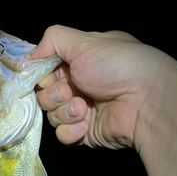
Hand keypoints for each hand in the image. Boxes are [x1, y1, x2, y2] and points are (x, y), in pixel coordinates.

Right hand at [31, 25, 165, 148]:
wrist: (145, 101)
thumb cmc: (117, 66)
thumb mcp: (84, 42)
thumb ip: (53, 40)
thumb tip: (31, 54)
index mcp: (80, 61)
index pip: (46, 69)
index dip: (42, 74)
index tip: (47, 75)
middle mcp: (81, 85)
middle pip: (45, 93)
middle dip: (54, 94)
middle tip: (71, 91)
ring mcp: (83, 110)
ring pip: (52, 115)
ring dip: (65, 111)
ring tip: (85, 108)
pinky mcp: (86, 133)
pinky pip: (63, 135)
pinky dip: (70, 130)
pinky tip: (85, 124)